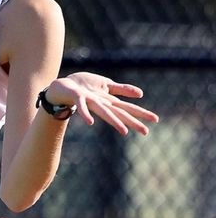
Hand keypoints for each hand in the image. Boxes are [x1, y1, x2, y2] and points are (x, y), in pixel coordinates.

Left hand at [43, 72, 159, 134]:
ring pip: (104, 112)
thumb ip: (121, 89)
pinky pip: (82, 106)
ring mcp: (90, 102)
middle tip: (146, 132)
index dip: (141, 113)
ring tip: (124, 131)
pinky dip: (86, 114)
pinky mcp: (78, 97)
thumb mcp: (105, 85)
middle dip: (132, 122)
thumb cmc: (83, 86)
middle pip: (119, 112)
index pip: (127, 107)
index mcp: (108, 101)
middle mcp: (101, 104)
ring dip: (114, 121)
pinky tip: (90, 123)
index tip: (155, 120)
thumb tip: (140, 94)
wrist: (61, 86)